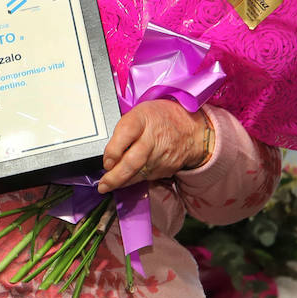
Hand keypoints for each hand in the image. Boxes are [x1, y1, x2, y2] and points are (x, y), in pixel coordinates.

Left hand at [97, 100, 213, 193]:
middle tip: (103, 184)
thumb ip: (124, 128)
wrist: (193, 130)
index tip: (106, 161)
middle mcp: (153, 138)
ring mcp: (161, 156)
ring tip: (108, 185)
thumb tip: (106, 150)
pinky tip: (125, 179)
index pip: (127, 132)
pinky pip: (146, 177)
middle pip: (133, 161)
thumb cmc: (162, 118)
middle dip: (115, 176)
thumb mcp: (141, 112)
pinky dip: (134, 180)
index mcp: (143, 119)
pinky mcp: (166, 169)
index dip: (114, 150)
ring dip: (121, 181)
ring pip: (138, 174)